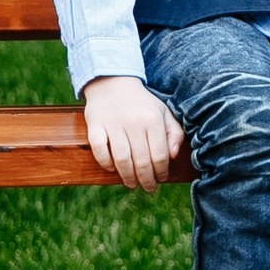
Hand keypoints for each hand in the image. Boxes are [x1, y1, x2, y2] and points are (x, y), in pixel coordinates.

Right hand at [83, 74, 184, 192]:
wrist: (112, 82)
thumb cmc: (142, 103)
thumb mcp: (164, 113)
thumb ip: (175, 133)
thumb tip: (173, 156)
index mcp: (153, 120)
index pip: (160, 155)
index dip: (162, 172)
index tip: (162, 178)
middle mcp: (134, 122)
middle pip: (142, 161)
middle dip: (146, 180)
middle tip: (148, 188)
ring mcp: (113, 124)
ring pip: (122, 159)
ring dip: (127, 176)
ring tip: (132, 184)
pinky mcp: (95, 125)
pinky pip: (99, 149)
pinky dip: (105, 162)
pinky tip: (112, 169)